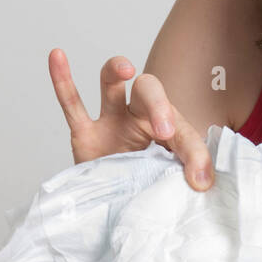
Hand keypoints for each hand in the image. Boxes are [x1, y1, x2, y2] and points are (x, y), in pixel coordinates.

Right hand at [48, 49, 213, 190]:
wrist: (120, 205)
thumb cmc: (149, 186)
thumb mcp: (174, 180)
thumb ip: (189, 173)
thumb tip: (203, 181)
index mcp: (167, 130)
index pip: (183, 129)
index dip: (192, 150)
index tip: (197, 175)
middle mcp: (138, 119)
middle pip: (148, 91)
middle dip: (157, 105)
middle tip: (162, 131)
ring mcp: (110, 123)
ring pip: (110, 85)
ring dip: (115, 70)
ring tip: (125, 69)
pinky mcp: (84, 135)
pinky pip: (72, 105)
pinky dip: (63, 81)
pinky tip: (57, 55)